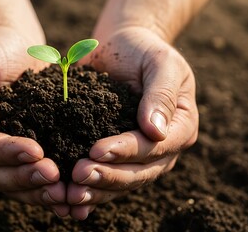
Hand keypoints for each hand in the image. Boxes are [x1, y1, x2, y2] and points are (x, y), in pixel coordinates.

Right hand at [0, 26, 68, 215]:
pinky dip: (44, 188)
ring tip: (63, 193)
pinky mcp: (15, 155)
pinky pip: (26, 176)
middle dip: (23, 176)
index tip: (35, 150)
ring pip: (9, 182)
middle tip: (54, 175)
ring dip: (35, 190)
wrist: (12, 45)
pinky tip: (66, 195)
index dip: (4, 153)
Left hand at [69, 27, 198, 219]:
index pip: (155, 147)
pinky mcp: (116, 156)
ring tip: (70, 195)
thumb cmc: (143, 51)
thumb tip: (156, 131)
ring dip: (96, 190)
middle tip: (79, 175)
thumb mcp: (160, 62)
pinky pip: (105, 177)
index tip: (97, 150)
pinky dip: (88, 190)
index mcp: (180, 127)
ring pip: (121, 182)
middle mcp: (162, 148)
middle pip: (139, 173)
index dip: (127, 151)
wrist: (122, 48)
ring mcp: (138, 156)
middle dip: (108, 176)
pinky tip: (68, 199)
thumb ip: (161, 94)